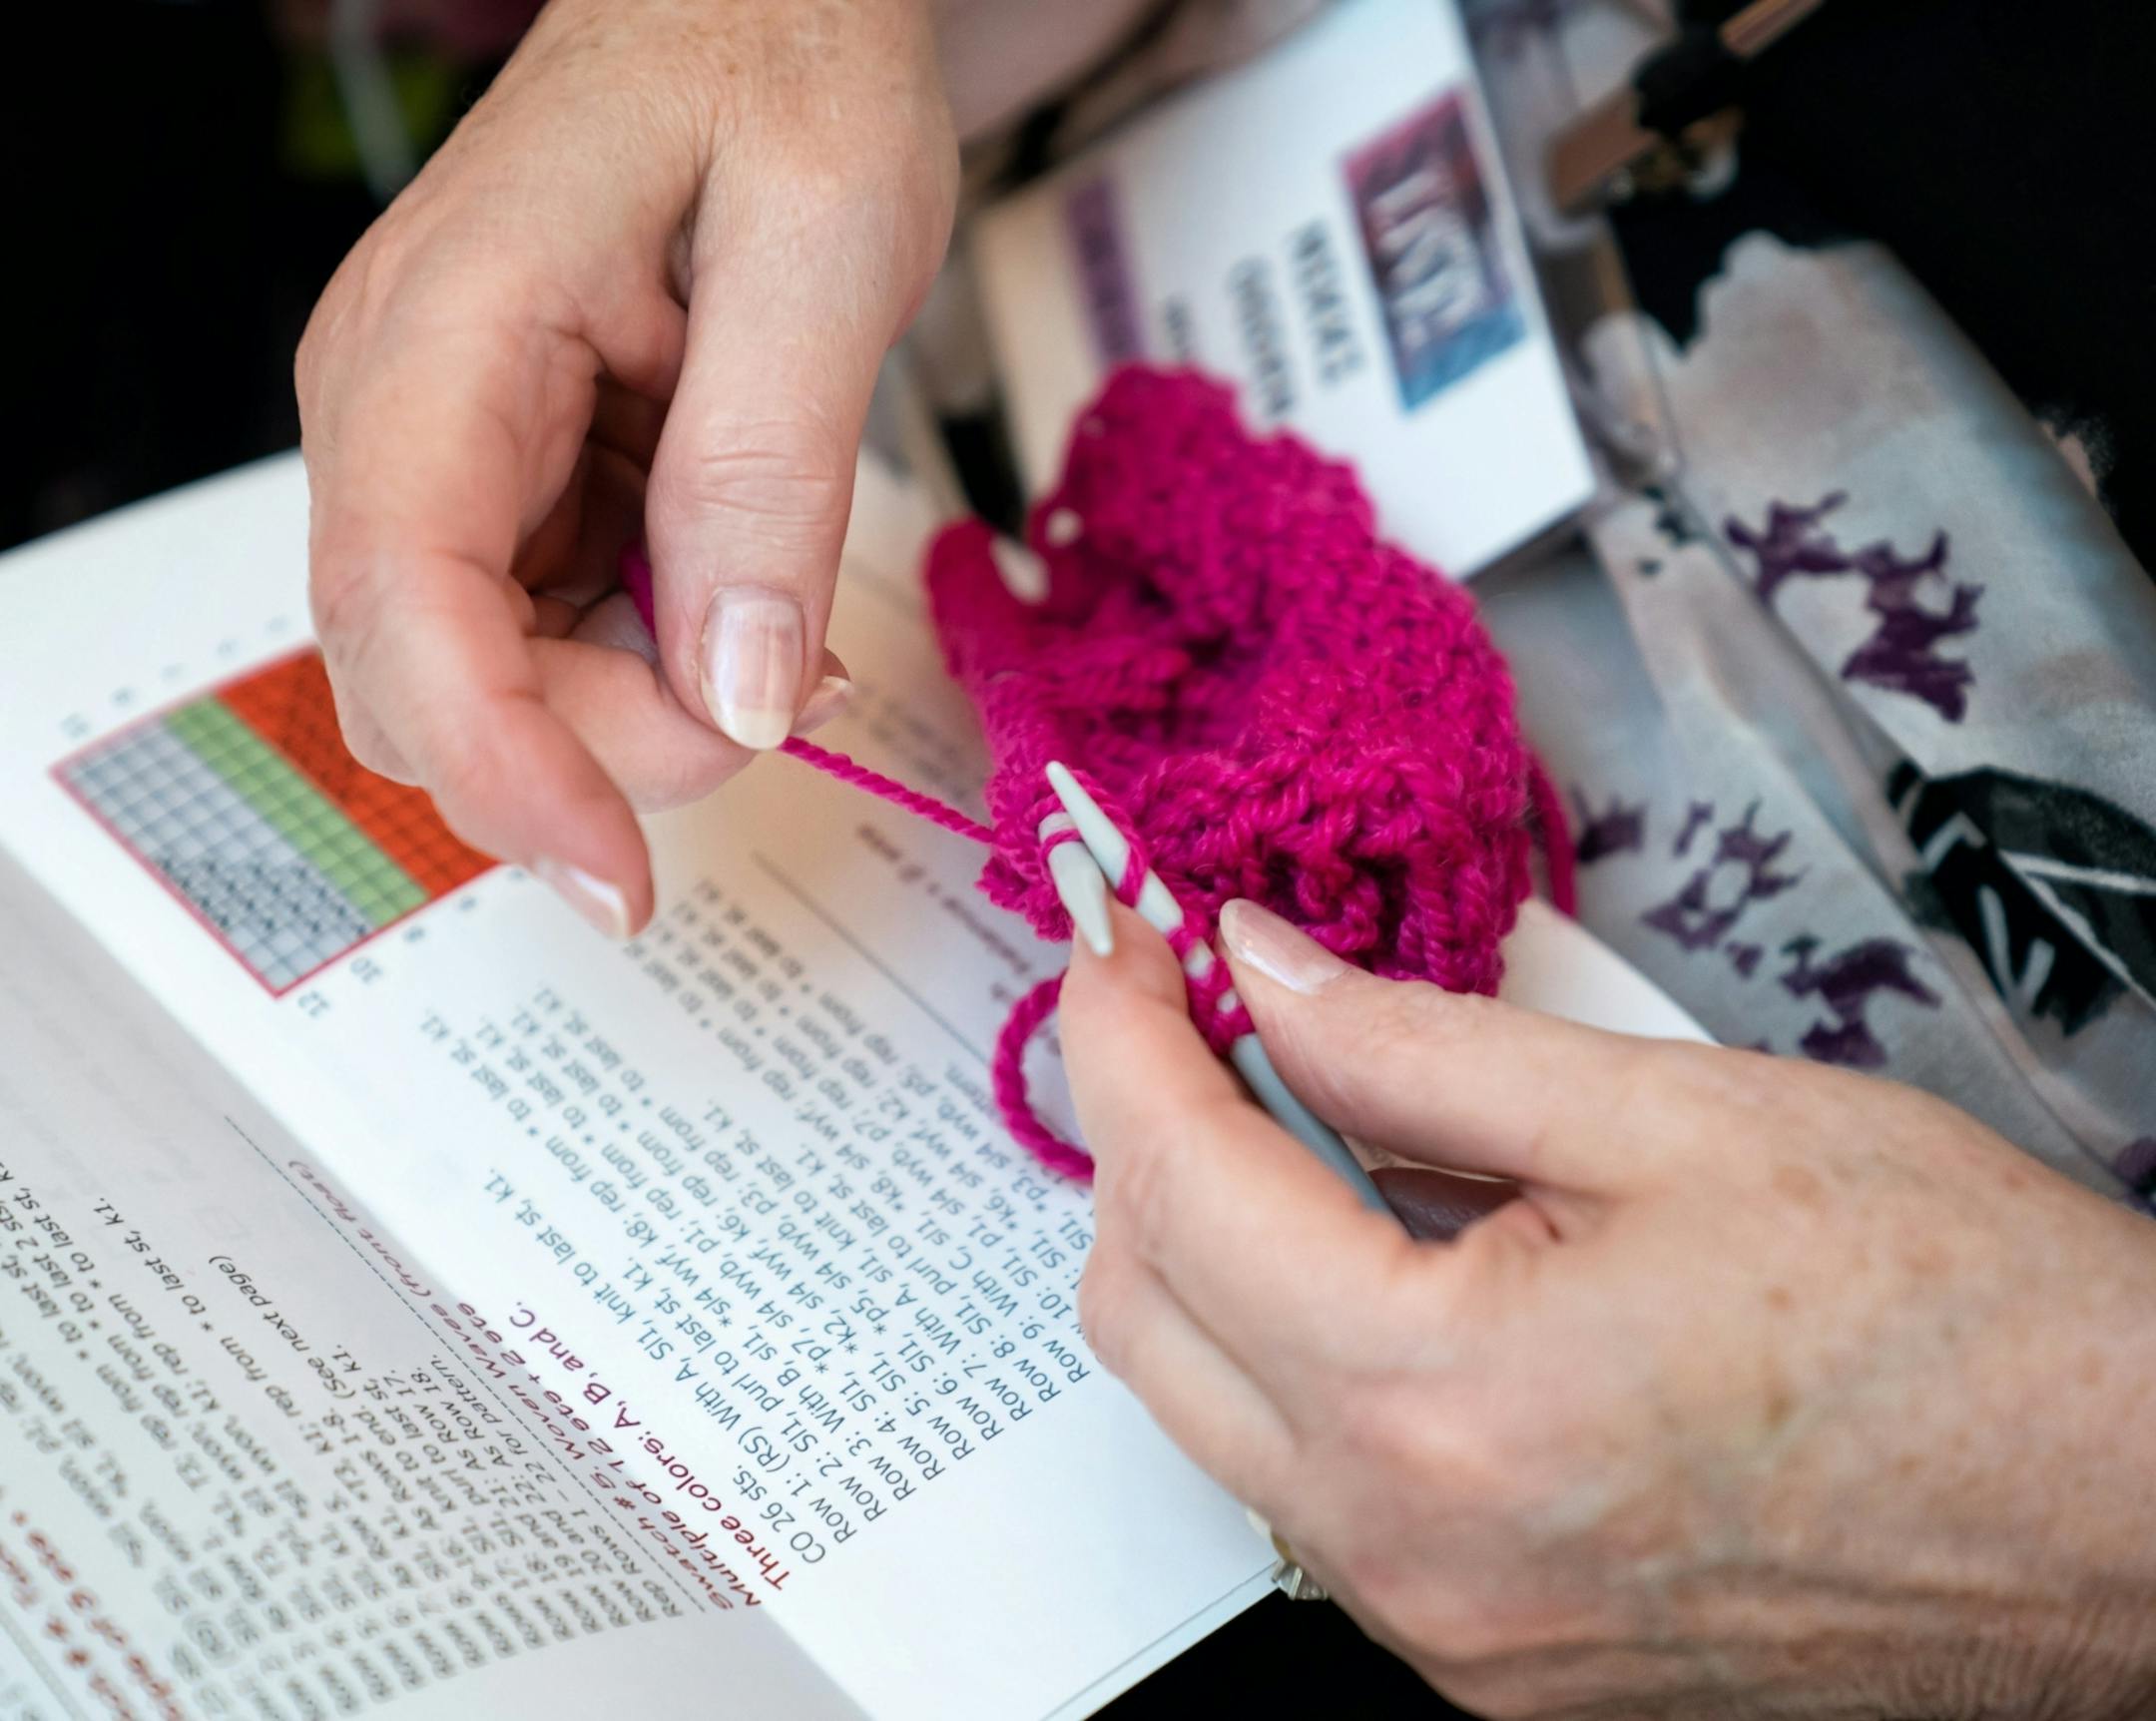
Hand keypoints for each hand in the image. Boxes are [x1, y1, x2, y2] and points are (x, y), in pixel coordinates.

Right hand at [297, 0, 956, 933]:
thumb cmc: (777, 56)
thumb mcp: (820, 247)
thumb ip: (769, 474)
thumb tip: (739, 690)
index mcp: (445, 336)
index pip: (406, 603)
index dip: (504, 769)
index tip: (618, 876)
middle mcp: (407, 409)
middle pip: (436, 680)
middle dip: (603, 745)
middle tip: (778, 695)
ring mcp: (449, 453)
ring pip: (494, 681)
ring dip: (638, 710)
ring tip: (781, 633)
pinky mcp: (511, 481)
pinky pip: (554, 632)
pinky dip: (654, 664)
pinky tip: (746, 611)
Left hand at [1060, 898, 2155, 1719]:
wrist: (2120, 1510)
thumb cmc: (1951, 1317)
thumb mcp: (1668, 1114)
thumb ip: (1416, 1043)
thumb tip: (1263, 973)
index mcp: (1437, 1403)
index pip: (1177, 1186)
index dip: (1123, 1038)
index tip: (1123, 942)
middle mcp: (1407, 1551)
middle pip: (1144, 1310)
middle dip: (1139, 1138)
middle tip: (1194, 1010)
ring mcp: (1443, 1628)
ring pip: (1208, 1405)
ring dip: (1206, 1243)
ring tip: (1291, 1110)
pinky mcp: (1489, 1655)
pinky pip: (1309, 1478)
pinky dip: (1295, 1343)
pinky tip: (1377, 1248)